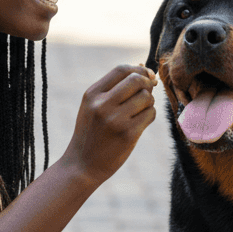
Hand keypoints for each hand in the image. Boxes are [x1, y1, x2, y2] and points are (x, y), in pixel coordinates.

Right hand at [65, 64, 156, 182]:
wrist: (82, 165)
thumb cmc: (91, 132)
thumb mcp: (93, 106)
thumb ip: (114, 87)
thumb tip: (143, 66)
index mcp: (92, 94)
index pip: (121, 69)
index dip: (138, 69)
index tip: (146, 75)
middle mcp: (102, 105)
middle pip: (137, 80)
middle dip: (147, 83)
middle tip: (147, 92)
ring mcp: (115, 120)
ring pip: (147, 97)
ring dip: (149, 102)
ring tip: (140, 111)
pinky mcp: (128, 135)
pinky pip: (150, 114)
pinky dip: (150, 115)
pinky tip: (140, 123)